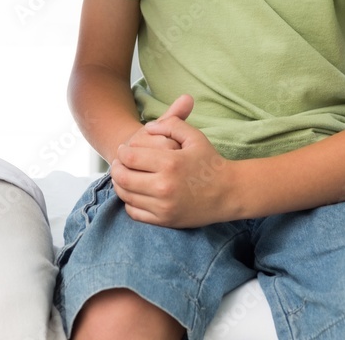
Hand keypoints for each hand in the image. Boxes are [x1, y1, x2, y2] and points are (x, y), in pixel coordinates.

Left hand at [111, 95, 232, 227]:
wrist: (229, 193)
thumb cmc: (210, 162)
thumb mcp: (194, 136)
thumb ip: (170, 124)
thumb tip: (148, 127)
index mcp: (169, 163)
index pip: (130, 157)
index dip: (122, 151)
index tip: (123, 149)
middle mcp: (164, 186)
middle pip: (123, 177)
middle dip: (115, 168)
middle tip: (117, 163)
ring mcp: (163, 206)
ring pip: (126, 196)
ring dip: (119, 184)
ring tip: (123, 176)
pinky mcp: (165, 221)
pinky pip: (135, 213)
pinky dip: (129, 202)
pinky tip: (134, 193)